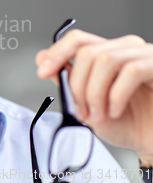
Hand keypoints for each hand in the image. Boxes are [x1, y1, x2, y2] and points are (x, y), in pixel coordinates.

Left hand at [35, 29, 152, 165]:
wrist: (151, 143)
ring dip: (94, 93)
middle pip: (87, 52)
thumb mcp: (87, 103)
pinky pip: (132, 71)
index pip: (78, 39)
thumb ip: (67, 78)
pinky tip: (115, 111)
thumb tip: (42, 58)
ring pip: (105, 60)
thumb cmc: (127, 123)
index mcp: (108, 53)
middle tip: (80, 110)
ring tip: (98, 115)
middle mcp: (126, 50)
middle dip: (76, 85)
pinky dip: (116, 95)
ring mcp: (145, 55)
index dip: (57, 52)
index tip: (43, 71)